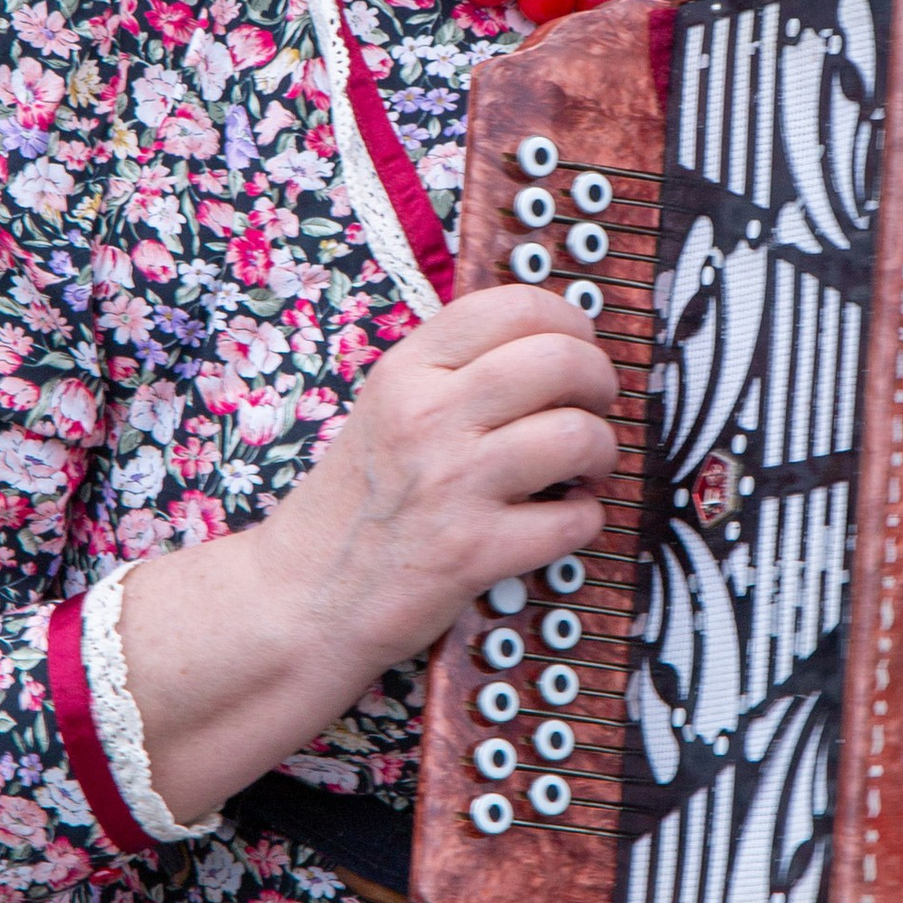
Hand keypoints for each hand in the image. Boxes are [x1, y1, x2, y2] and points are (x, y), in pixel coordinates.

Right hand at [115, 289, 618, 825]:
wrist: (300, 598)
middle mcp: (429, 416)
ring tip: (585, 468)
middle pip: (562, 360)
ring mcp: (453, 485)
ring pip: (578, 435)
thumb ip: (451, 369)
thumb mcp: (384, 409)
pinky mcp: (474, 552)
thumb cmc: (352, 504)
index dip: (569, 320)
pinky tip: (561, 521)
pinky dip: (584, 520)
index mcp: (407, 370)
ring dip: (601, 451)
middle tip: (594, 407)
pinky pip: (574, 520)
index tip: (576, 345)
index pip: (514, 305)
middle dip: (600, 383)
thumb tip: (548, 340)